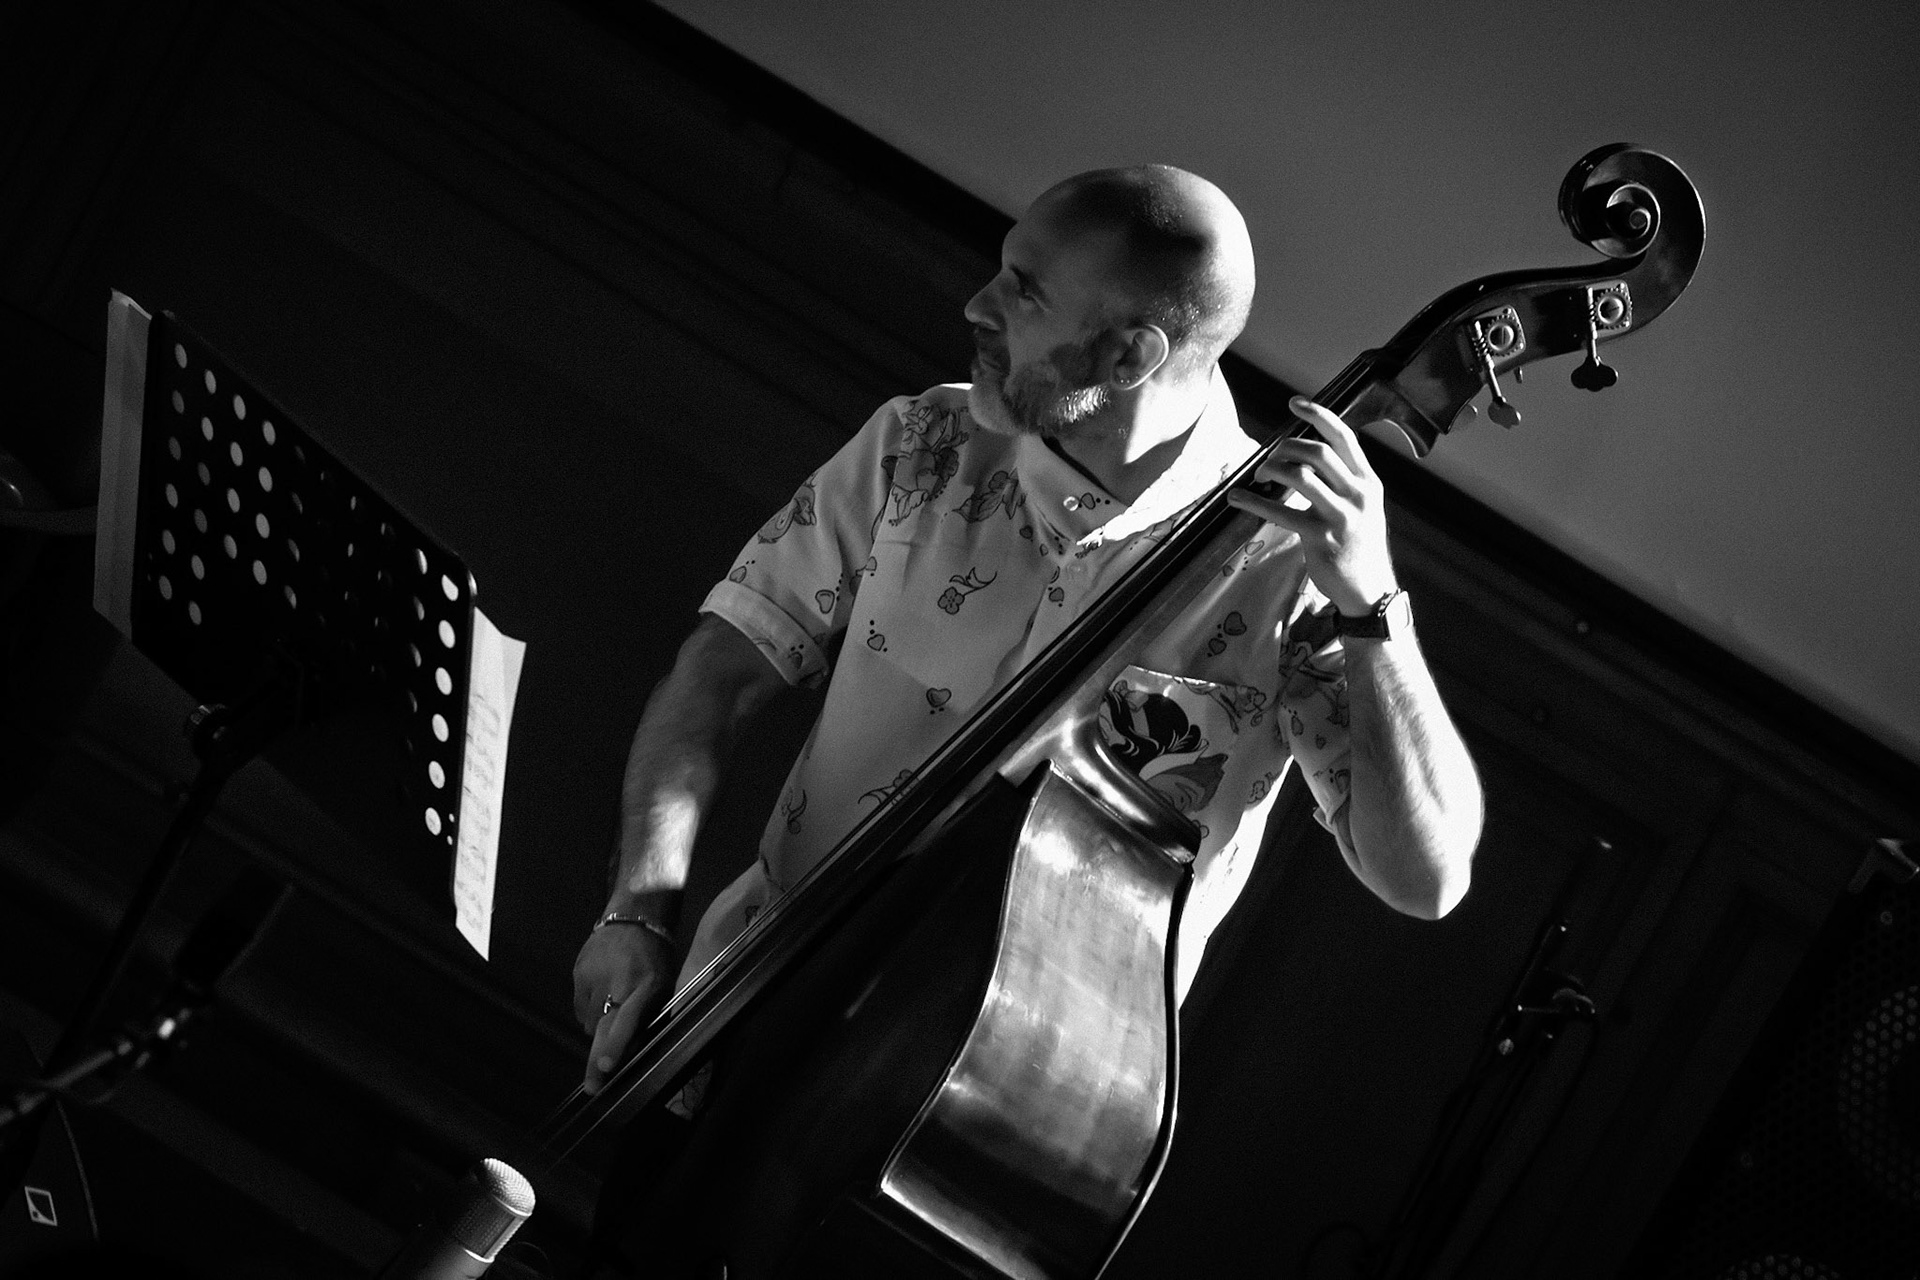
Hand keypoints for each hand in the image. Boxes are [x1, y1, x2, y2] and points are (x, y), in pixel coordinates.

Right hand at [572, 922, 675, 1093]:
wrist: (633, 918)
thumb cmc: (656, 956)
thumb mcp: (664, 984)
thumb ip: (650, 1015)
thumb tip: (633, 1051)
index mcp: (643, 985)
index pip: (627, 1018)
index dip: (615, 1043)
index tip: (606, 1065)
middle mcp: (615, 982)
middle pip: (602, 1027)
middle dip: (597, 1060)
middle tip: (593, 1087)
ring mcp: (592, 977)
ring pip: (589, 1021)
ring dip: (598, 1026)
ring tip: (612, 1009)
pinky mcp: (577, 974)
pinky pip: (580, 1007)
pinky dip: (590, 1010)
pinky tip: (602, 996)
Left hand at [1226, 396, 1397, 614]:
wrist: (1369, 590)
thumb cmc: (1358, 546)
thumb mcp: (1363, 507)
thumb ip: (1342, 481)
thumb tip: (1304, 457)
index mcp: (1369, 482)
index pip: (1344, 437)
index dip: (1318, 415)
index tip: (1294, 403)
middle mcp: (1359, 494)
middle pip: (1317, 452)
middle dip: (1286, 448)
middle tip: (1269, 458)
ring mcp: (1342, 516)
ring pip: (1301, 476)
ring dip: (1272, 470)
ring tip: (1259, 476)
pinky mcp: (1322, 538)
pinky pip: (1282, 513)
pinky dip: (1255, 502)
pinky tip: (1237, 498)